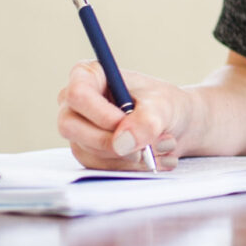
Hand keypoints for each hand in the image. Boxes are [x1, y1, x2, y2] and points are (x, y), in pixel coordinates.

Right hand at [55, 60, 192, 170]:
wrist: (174, 126)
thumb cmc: (164, 105)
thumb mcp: (162, 105)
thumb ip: (146, 120)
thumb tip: (122, 143)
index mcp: (89, 77)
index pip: (77, 94)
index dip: (100, 113)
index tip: (125, 122)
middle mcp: (76, 105)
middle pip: (70, 126)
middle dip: (111, 141)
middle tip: (144, 144)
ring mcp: (79, 132)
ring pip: (87, 152)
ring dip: (129, 156)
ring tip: (162, 145)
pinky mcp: (89, 154)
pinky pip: (100, 168)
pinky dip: (131, 168)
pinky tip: (155, 158)